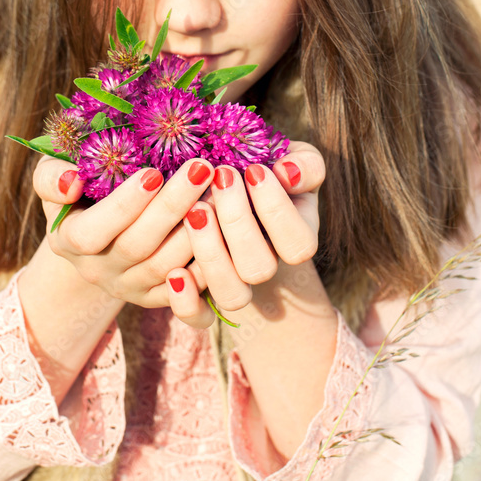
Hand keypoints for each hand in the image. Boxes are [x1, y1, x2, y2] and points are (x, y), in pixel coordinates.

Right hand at [32, 153, 218, 306]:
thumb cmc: (77, 188)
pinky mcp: (159, 298)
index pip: (92, 232)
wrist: (95, 231)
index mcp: (69, 242)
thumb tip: (71, 181)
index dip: (123, 205)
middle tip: (202, 167)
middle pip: (139, 247)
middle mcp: (99, 271)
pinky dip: (209, 271)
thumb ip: (51, 177)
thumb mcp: (52, 176)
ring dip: (197, 231)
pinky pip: (189, 298)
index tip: (152, 171)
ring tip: (220, 189)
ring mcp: (131, 289)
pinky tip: (226, 235)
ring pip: (168, 268)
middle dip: (172, 206)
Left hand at [165, 142, 323, 327]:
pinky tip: (175, 273)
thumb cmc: (262, 173)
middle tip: (221, 176)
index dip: (277, 210)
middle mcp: (266, 267)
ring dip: (212, 253)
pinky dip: (187, 302)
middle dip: (238, 220)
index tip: (253, 169)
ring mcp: (234, 284)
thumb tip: (288, 172)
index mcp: (295, 240)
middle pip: (260, 267)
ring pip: (232, 294)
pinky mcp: (202, 295)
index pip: (298, 244)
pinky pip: (199, 317)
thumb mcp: (291, 162)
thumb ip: (305, 165)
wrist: (230, 199)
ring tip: (195, 210)